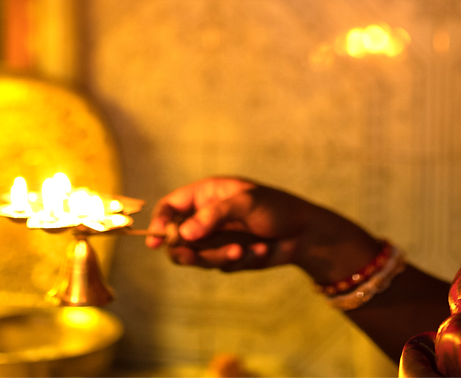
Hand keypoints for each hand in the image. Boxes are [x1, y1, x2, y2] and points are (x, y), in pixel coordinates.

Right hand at [145, 177, 312, 270]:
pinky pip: (220, 266)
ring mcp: (216, 239)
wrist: (305, 234)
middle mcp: (206, 217)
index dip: (159, 222)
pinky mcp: (228, 257)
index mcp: (205, 195)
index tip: (155, 242)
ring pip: (196, 256)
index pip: (171, 207)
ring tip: (242, 251)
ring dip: (218, 256)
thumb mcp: (245, 203)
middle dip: (184, 249)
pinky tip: (261, 250)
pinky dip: (239, 260)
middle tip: (191, 257)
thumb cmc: (276, 208)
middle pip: (176, 237)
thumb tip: (183, 234)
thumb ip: (213, 216)